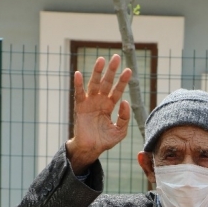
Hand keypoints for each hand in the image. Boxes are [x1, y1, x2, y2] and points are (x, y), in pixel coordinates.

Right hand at [66, 55, 131, 173]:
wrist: (90, 149)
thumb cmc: (104, 140)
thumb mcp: (120, 131)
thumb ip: (125, 117)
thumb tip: (124, 101)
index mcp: (109, 106)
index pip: (117, 91)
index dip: (122, 81)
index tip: (129, 70)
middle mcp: (100, 101)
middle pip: (106, 83)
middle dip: (111, 70)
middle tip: (116, 57)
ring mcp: (89, 103)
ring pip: (94, 84)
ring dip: (97, 72)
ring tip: (101, 60)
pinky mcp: (80, 107)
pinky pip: (79, 94)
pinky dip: (78, 84)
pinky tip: (79, 74)